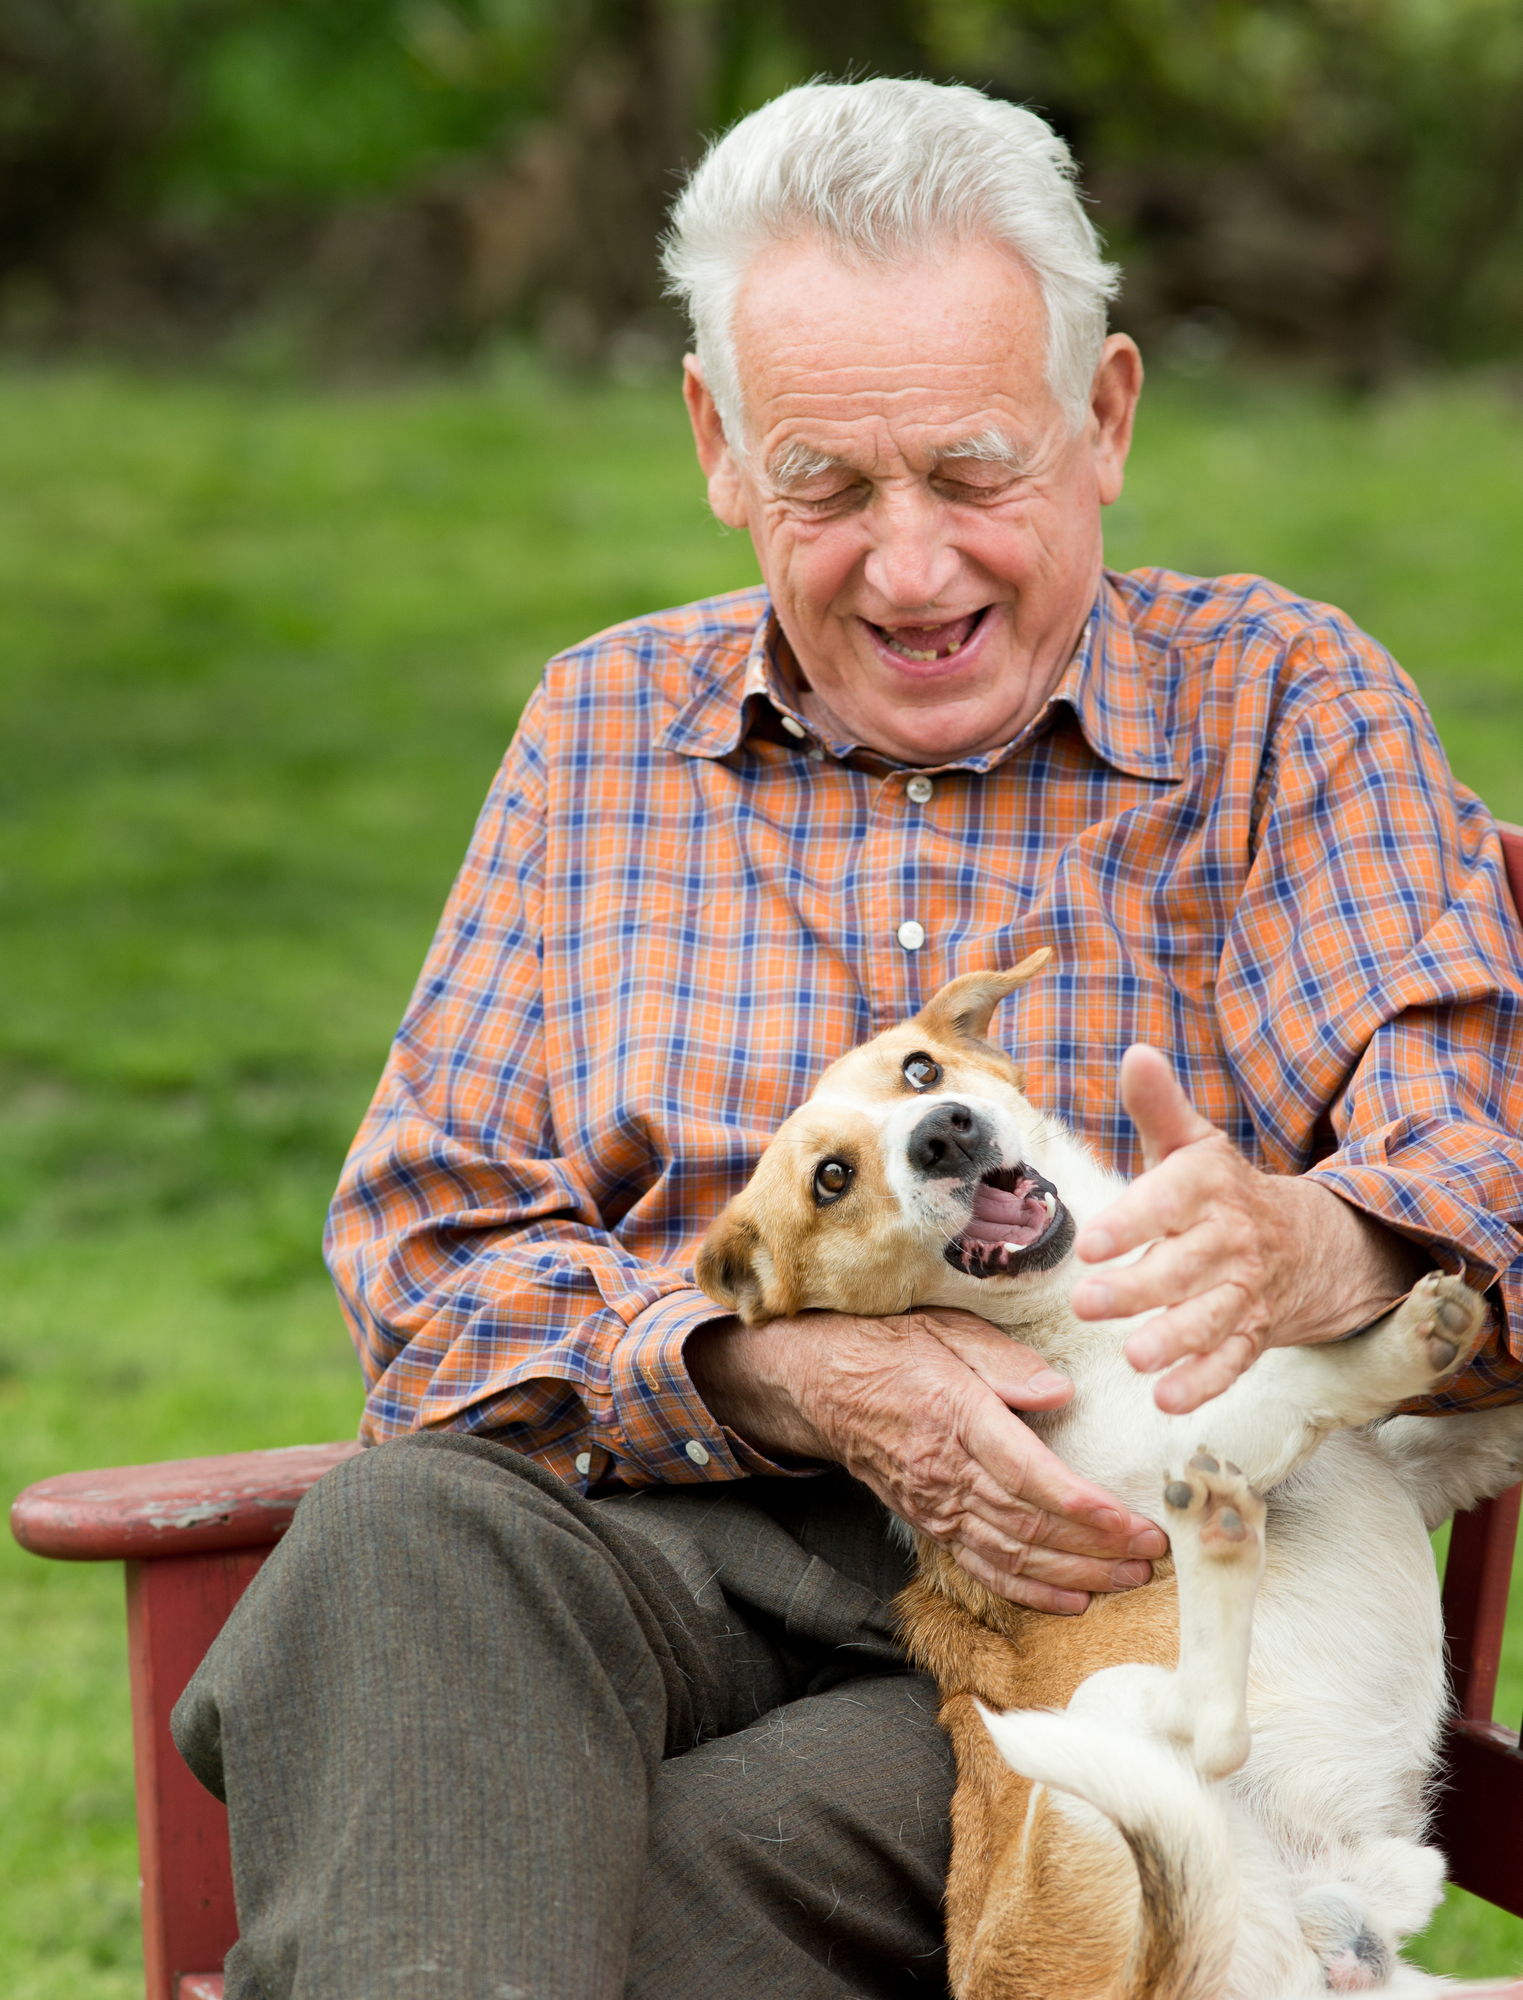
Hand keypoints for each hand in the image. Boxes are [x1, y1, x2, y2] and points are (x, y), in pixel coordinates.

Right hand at [686, 1306, 1165, 1613]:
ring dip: (1075, 1575)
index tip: (1134, 1523)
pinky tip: (1073, 1600)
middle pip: (1029, 1525)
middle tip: (1153, 1555)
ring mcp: (936, 1504)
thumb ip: (1005, 1360)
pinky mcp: (930, 1523)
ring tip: (1130, 1580)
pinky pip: (983, 1567)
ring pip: (1011, 1555)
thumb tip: (1061, 1391)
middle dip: (1097, 1548)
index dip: (1084, 1508)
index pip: (1029, 1475)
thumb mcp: (947, 1328)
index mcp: (957, 1417)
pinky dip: (1030, 1590)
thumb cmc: (892, 1347)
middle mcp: (946, 1471)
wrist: (822, 1384)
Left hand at [1070, 1045, 1425, 1415]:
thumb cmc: (1219, 1190)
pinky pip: (1232, 1362)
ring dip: (1174, 1341)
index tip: (1091, 1241)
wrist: (1300, 1242)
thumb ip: (1159, 1106)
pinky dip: (1204, 1384)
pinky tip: (1168, 1401)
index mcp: (1207, 1189)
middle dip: (1138, 1288)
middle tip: (1087, 1304)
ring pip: (1210, 1319)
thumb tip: (1135, 1051)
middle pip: (1183, 1268)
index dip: (1133, 1221)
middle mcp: (1227, 1242)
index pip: (1171, 1202)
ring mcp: (1242, 1292)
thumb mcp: (1192, 1143)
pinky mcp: (1250, 1334)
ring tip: (1134, 1359)